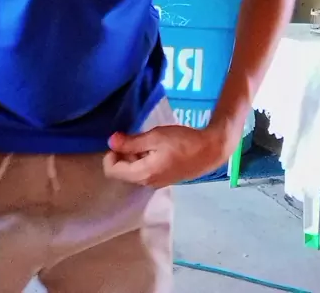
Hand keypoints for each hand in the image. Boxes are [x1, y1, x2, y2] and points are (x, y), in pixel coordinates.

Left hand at [103, 123, 227, 187]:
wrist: (209, 150)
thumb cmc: (182, 141)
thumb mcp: (155, 137)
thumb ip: (131, 142)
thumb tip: (110, 141)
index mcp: (143, 174)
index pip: (112, 171)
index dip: (110, 154)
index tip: (119, 139)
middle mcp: (147, 183)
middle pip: (122, 172)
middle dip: (122, 154)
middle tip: (132, 137)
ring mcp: (156, 183)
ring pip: (133, 171)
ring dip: (133, 156)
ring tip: (145, 139)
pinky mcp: (164, 179)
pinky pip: (145, 171)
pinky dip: (143, 159)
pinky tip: (154, 146)